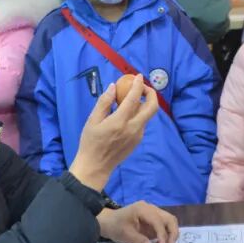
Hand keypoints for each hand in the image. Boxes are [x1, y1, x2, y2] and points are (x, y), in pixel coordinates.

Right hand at [69, 75, 157, 190]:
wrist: (96, 166)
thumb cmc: (90, 142)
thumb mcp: (93, 120)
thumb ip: (104, 102)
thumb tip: (113, 86)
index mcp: (120, 121)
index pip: (134, 99)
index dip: (138, 85)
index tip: (138, 76)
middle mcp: (133, 128)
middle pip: (152, 107)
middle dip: (151, 93)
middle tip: (142, 87)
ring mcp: (138, 135)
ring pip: (148, 115)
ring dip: (144, 103)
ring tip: (132, 98)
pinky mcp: (138, 141)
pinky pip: (142, 123)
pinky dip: (139, 113)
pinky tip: (126, 113)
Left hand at [98, 202, 179, 242]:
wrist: (108, 222)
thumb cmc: (115, 226)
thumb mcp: (124, 234)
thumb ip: (138, 240)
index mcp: (143, 209)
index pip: (158, 221)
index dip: (162, 234)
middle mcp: (151, 208)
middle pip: (169, 219)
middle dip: (172, 233)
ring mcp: (153, 213)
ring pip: (170, 222)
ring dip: (171, 235)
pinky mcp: (153, 220)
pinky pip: (165, 226)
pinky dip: (166, 235)